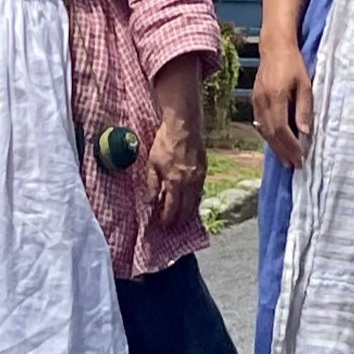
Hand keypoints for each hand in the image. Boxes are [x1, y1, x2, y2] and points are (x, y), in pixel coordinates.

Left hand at [148, 109, 206, 226]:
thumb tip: (149, 201)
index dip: (167, 219)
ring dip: (189, 212)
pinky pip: (200, 191)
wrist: (184, 126)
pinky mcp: (204, 170)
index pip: (172, 209)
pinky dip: (195, 199)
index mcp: (175, 183)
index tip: (162, 226)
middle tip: (173, 227)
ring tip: (182, 219)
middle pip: (186, 209)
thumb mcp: (152, 164)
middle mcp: (189, 183)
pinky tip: (190, 201)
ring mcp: (199, 177)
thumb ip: (152, 184)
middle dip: (179, 220)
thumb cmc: (165, 143)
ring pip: (196, 201)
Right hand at [253, 40, 313, 169]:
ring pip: (264, 131)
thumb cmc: (294, 64)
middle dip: (283, 151)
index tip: (301, 156)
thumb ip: (304, 108)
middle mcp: (262, 102)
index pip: (281, 129)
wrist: (274, 48)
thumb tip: (305, 132)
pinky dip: (269, 137)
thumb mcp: (305, 85)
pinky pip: (261, 124)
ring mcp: (256, 102)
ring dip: (276, 147)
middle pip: (271, 134)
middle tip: (294, 165)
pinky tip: (277, 144)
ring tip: (286, 160)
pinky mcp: (254, 101)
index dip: (290, 145)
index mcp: (275, 97)